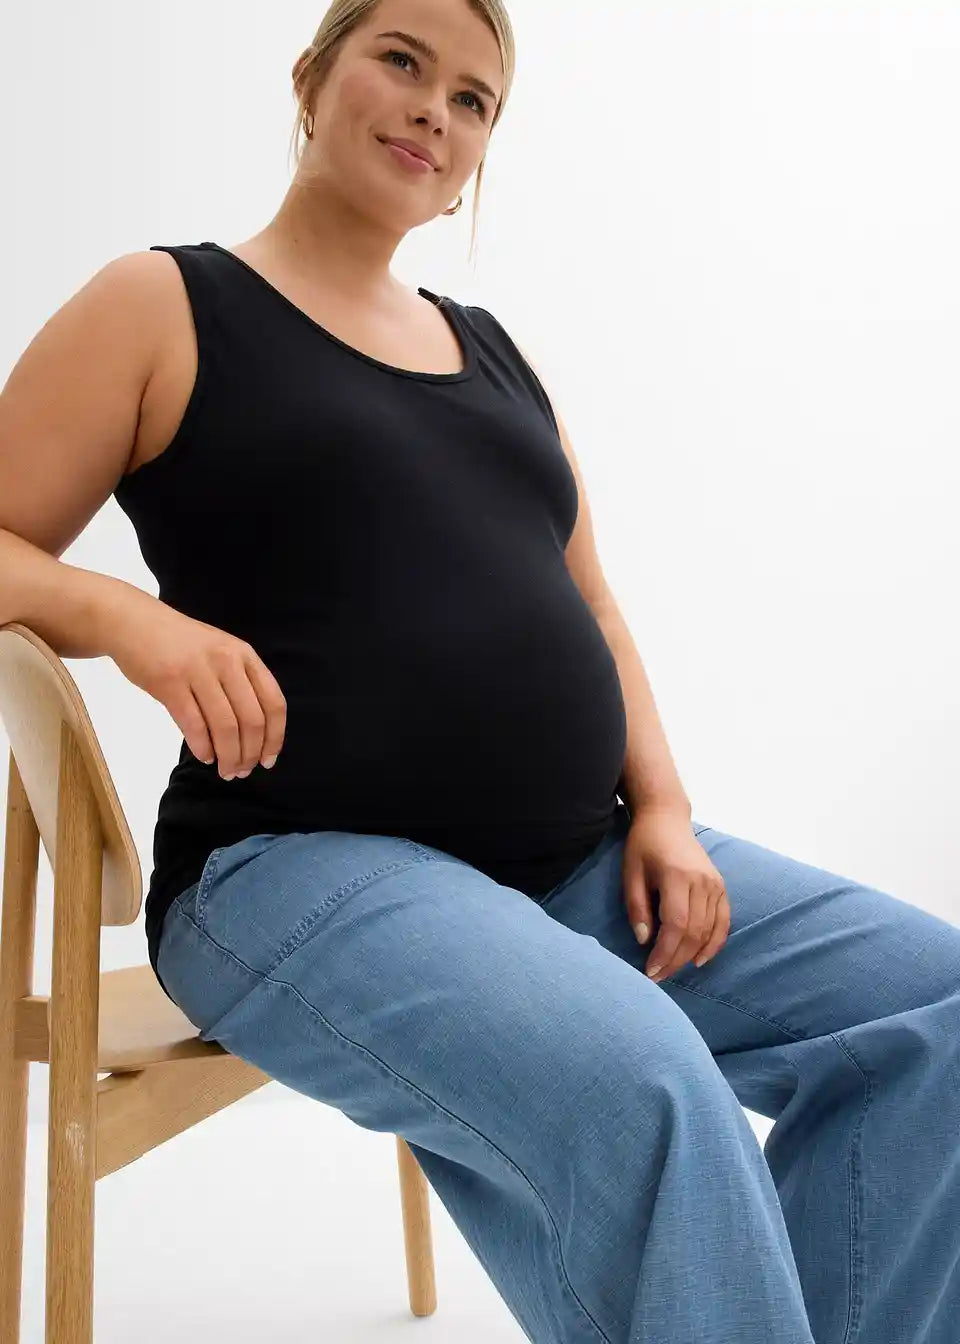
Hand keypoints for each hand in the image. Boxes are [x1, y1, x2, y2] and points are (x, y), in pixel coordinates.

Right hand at [104, 584, 286, 779]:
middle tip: (242, 771)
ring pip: (225, 726)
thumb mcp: (220, 651)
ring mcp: (198, 671)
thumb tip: (255, 734)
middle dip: (250, 753)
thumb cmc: (180, 643)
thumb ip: (240, 682)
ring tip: (226, 771)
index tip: (268, 760)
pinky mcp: (169, 683)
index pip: (273, 702)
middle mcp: (226, 661)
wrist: (134, 623)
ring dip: (228, 756)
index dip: (274, 737)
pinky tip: (205, 757)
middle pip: (251, 720)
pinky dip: (203, 747)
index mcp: (244, 655)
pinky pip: (194, 724)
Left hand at [622, 805, 729, 982]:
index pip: (676, 924)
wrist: (666, 819)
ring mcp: (715, 884)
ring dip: (691, 956)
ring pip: (709, 930)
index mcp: (677, 876)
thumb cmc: (643, 845)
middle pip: (694, 932)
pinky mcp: (721, 887)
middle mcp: (701, 882)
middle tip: (657, 976)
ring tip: (672, 970)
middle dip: (675, 959)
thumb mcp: (630, 873)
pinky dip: (714, 944)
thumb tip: (644, 941)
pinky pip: (724, 922)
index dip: (664, 952)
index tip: (650, 971)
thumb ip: (636, 907)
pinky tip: (700, 960)